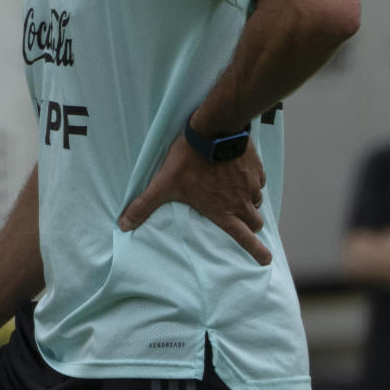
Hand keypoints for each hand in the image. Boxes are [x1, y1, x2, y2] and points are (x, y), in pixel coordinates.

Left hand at [119, 134, 270, 265]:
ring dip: (250, 204)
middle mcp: (241, 201)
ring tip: (236, 197)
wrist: (214, 129)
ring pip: (257, 202)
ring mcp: (251, 184)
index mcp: (222, 211)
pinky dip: (252, 184)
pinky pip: (259, 182)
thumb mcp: (164, 184)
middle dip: (251, 227)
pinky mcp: (256, 168)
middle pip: (256, 223)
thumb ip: (144, 206)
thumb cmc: (189, 160)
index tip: (265, 260)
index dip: (256, 251)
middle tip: (245, 225)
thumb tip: (124, 225)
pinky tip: (240, 177)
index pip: (244, 238)